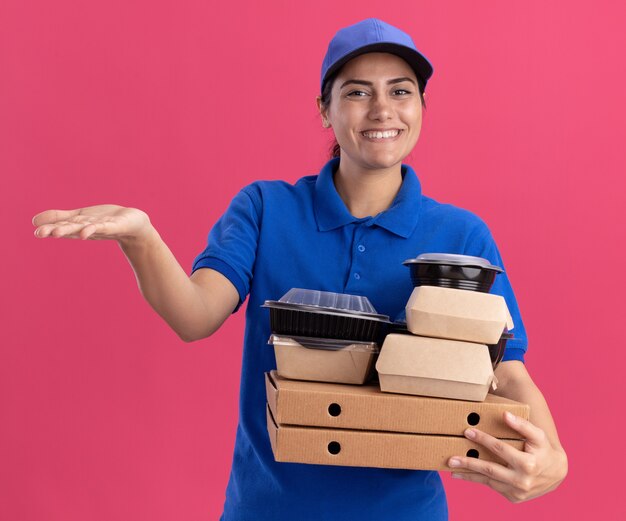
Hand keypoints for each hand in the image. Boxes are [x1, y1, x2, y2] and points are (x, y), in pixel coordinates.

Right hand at [33, 205, 150, 241]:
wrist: (134, 225)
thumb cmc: (106, 221)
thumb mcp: (80, 217)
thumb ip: (59, 218)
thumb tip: (33, 221)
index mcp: (78, 226)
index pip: (62, 226)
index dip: (49, 228)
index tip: (36, 231)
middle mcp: (88, 229)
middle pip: (70, 229)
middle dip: (56, 230)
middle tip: (40, 233)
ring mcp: (101, 228)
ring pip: (84, 229)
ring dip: (71, 231)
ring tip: (57, 233)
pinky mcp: (115, 226)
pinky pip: (103, 227)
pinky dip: (94, 229)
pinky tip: (85, 232)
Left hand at [447, 411, 567, 502]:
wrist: (556, 474)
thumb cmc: (544, 450)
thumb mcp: (538, 436)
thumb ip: (522, 425)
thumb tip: (505, 414)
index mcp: (529, 465)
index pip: (500, 449)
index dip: (483, 439)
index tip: (467, 432)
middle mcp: (522, 481)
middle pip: (490, 470)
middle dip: (468, 463)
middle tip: (451, 458)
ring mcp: (517, 492)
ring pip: (488, 482)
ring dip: (468, 474)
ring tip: (452, 467)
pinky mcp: (513, 498)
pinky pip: (492, 487)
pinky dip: (477, 480)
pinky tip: (463, 474)